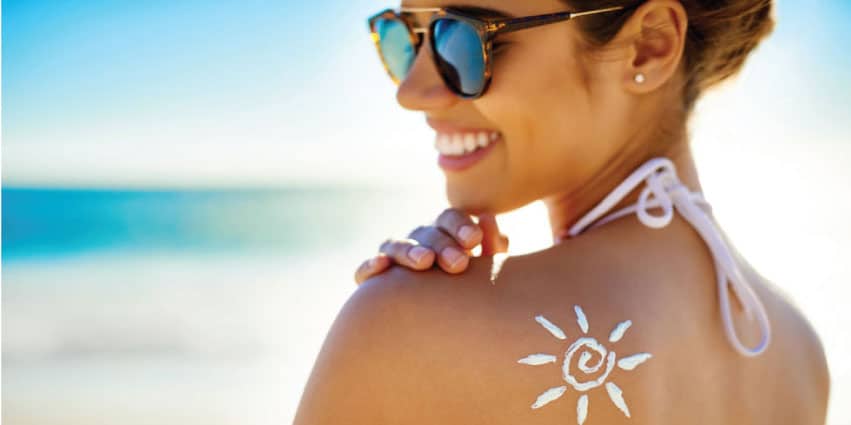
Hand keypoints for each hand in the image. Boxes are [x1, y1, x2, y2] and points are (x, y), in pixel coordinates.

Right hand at [354, 209, 508, 284]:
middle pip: (426, 232)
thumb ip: (491, 247)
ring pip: (396, 245)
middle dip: (442, 245)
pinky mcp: (372, 279)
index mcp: (445, 233)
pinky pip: (365, 270)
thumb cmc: (470, 293)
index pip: (449, 218)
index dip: (460, 226)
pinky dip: (370, 265)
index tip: (475, 240)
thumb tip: (487, 218)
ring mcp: (393, 257)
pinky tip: (381, 266)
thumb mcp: (484, 272)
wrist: (442, 327)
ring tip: (425, 262)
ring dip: (409, 250)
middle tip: (458, 264)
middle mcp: (417, 240)